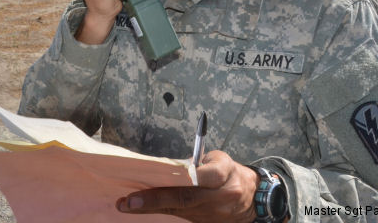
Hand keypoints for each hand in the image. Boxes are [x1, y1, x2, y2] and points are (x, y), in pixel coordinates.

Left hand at [116, 150, 258, 222]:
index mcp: (224, 174)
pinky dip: (161, 212)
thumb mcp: (219, 160)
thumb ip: (196, 163)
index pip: (202, 176)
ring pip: (178, 210)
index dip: (181, 177)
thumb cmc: (230, 173)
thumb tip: (168, 166)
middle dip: (155, 200)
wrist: (252, 199)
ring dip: (151, 208)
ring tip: (125, 205)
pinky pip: (180, 217)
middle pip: (185, 198)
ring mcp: (212, 213)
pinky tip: (141, 209)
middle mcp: (218, 196)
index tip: (157, 176)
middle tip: (129, 201)